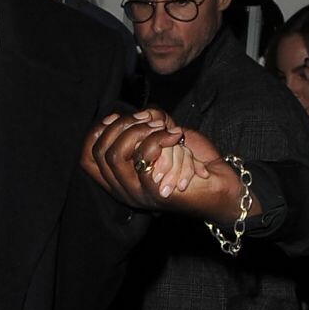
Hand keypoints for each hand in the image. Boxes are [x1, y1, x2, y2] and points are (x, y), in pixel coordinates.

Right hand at [83, 112, 250, 227]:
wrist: (222, 187)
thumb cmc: (194, 162)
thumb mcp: (166, 136)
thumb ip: (150, 122)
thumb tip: (140, 114)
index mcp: (120, 180)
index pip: (86, 159)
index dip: (95, 133)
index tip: (115, 117)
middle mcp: (124, 191)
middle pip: (101, 152)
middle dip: (122, 125)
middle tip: (149, 120)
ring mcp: (138, 195)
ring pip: (116, 154)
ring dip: (139, 131)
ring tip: (165, 127)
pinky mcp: (156, 194)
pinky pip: (144, 158)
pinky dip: (160, 138)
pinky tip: (177, 136)